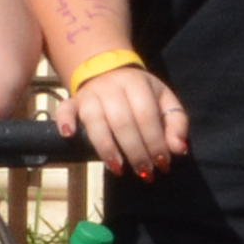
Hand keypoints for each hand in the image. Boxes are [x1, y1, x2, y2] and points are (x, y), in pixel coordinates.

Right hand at [66, 55, 191, 175]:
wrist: (109, 70)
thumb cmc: (141, 93)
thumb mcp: (164, 100)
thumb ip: (176, 123)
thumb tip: (178, 149)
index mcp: (136, 84)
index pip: (146, 115)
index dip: (155, 142)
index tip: (162, 164)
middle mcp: (111, 87)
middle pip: (122, 122)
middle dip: (135, 151)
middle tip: (144, 172)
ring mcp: (89, 94)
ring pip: (95, 121)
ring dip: (107, 148)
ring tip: (118, 168)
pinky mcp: (73, 101)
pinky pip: (64, 110)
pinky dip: (64, 121)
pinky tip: (70, 136)